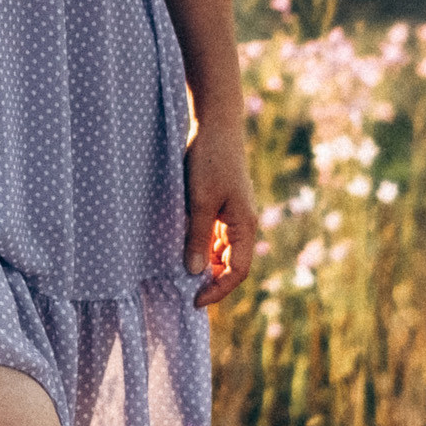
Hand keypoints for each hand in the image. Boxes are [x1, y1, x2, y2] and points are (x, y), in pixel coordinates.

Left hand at [184, 123, 257, 307]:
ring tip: (181, 275)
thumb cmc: (210, 160)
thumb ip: (197, 236)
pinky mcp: (222, 204)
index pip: (237, 271)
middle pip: (231, 264)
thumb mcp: (200, 200)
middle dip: (212, 281)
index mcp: (245, 225)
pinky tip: (184, 249)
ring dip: (206, 265)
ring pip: (222, 251)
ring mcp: (233, 214)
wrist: (215, 124)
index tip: (194, 301)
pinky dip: (202, 246)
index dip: (218, 290)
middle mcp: (243, 223)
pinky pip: (214, 235)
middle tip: (184, 292)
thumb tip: (193, 272)